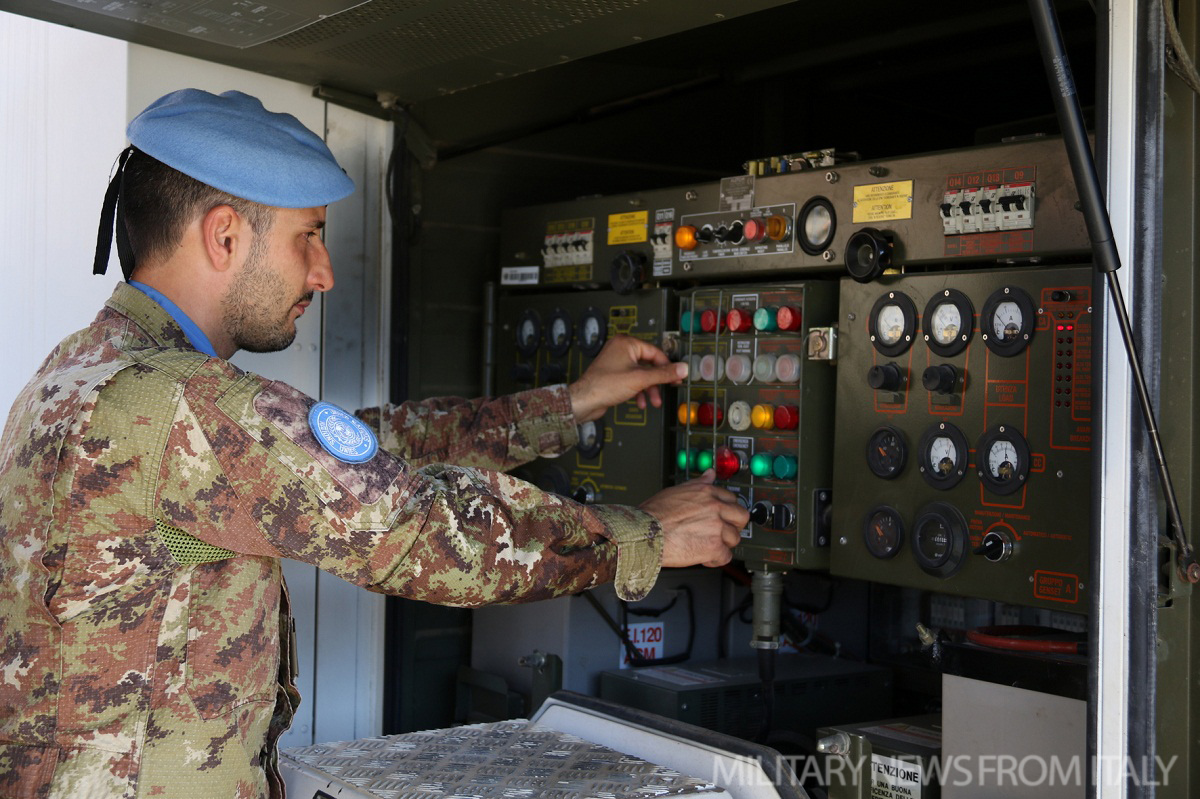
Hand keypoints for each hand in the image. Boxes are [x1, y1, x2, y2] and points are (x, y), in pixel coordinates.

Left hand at [569, 335, 686, 422]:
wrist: (584, 400)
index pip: (655, 352)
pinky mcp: (614, 375)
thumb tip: (681, 369)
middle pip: (648, 364)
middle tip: (668, 388)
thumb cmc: (604, 385)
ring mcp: (616, 362)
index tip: (677, 376)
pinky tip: (640, 402)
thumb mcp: (640, 379)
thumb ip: (663, 374)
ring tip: (653, 401)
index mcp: (626, 343)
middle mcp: (621, 350)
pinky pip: (632, 380)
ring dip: (648, 389)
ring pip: (641, 375)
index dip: (667, 366)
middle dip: (656, 381)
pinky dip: (638, 391)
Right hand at [639, 470, 747, 567]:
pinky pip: (726, 556)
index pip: (731, 498)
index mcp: (706, 492)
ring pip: (734, 538)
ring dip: (723, 544)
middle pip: (741, 517)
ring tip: (708, 545)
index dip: (727, 510)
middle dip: (734, 526)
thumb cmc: (654, 514)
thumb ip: (698, 483)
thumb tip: (710, 474)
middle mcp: (715, 507)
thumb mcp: (676, 490)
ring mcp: (716, 528)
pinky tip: (705, 558)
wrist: (644, 533)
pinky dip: (716, 560)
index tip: (723, 516)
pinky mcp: (714, 547)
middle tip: (723, 532)